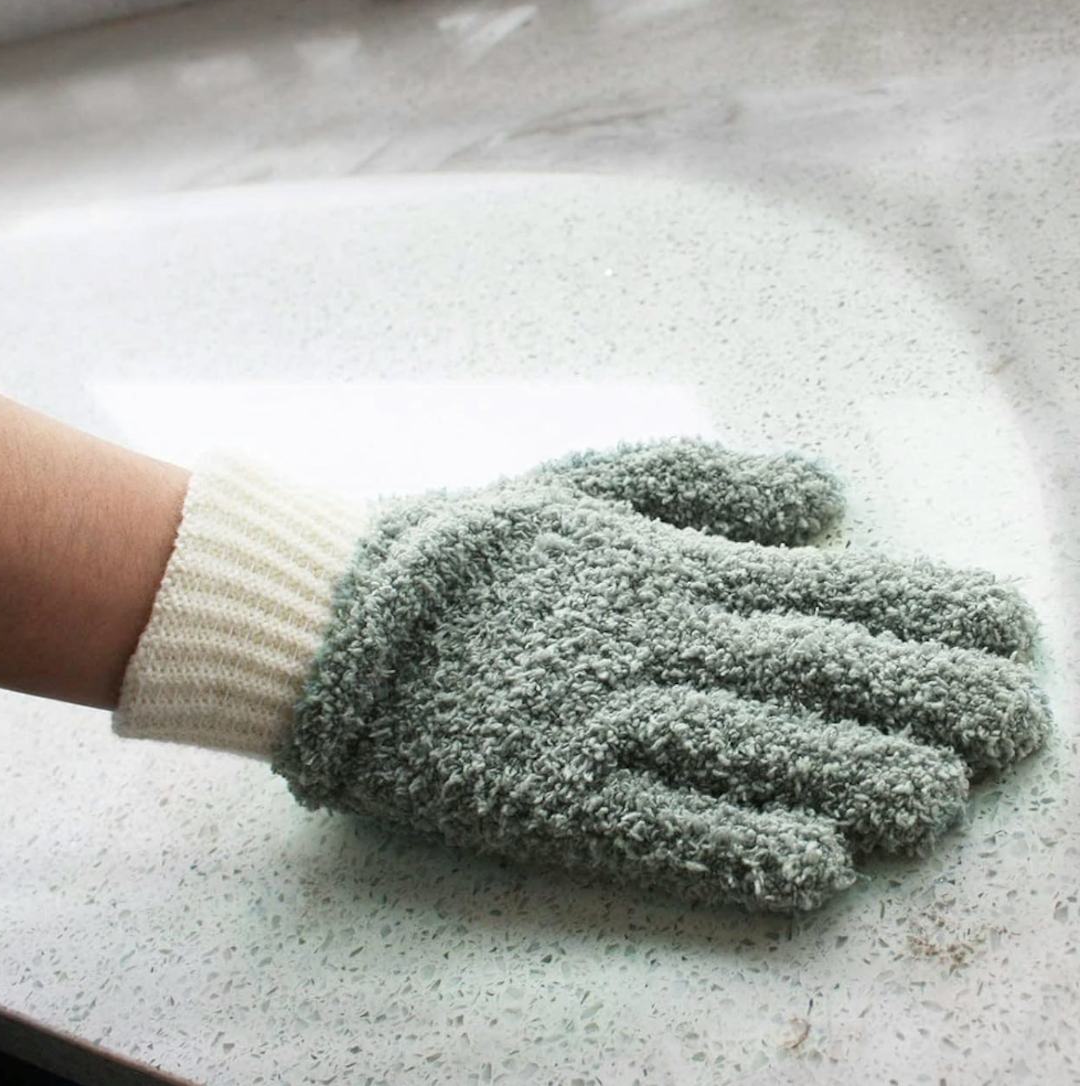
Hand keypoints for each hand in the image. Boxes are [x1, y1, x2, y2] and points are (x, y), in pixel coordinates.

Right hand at [277, 441, 1048, 910]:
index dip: (927, 612)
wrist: (337, 615)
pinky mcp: (549, 797)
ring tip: (946, 793)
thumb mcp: (589, 483)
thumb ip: (708, 484)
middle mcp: (652, 641)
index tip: (1012, 630)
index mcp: (666, 568)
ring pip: (758, 751)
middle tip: (1020, 723)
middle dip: (928, 695)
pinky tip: (820, 865)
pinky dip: (743, 847)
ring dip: (860, 775)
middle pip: (815, 673)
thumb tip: (828, 499)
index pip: (826, 591)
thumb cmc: (473, 548)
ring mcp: (601, 720)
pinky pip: (662, 828)